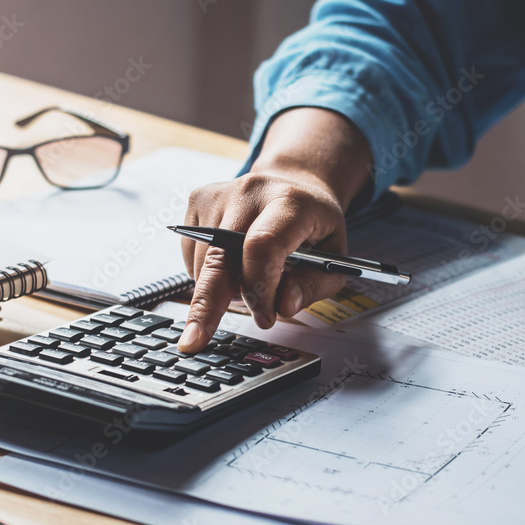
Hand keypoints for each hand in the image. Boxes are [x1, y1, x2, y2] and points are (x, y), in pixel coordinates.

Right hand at [177, 108, 371, 351]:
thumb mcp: (333, 257)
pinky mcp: (197, 200)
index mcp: (290, 203)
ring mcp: (219, 194)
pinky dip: (206, 274)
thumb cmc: (313, 226)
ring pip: (204, 261)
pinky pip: (191, 254)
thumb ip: (314, 285)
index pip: (263, 246)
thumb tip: (282, 306)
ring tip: (250, 279)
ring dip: (220, 289)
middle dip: (208, 304)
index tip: (265, 317)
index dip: (259, 288)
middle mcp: (250, 192)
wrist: (294, 184)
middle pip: (221, 256)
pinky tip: (232, 264)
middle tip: (195, 340)